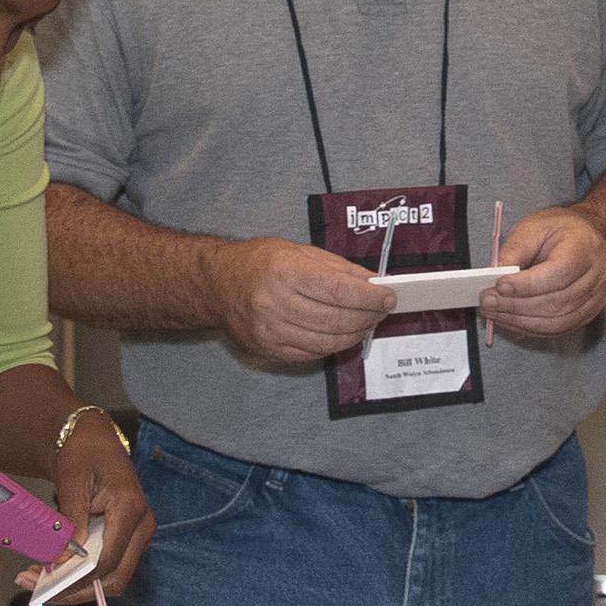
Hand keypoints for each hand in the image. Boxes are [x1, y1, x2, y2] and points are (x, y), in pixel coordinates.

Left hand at [20, 412, 154, 600]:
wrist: (93, 440)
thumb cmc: (84, 452)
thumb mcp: (72, 480)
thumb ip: (72, 518)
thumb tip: (65, 556)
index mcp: (130, 508)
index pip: (109, 558)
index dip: (78, 576)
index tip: (47, 580)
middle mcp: (140, 527)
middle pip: (113, 578)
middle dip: (75, 590)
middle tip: (38, 590)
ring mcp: (135, 537)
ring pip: (110, 579)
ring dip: (75, 587)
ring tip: (36, 582)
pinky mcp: (124, 541)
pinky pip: (105, 569)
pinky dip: (79, 576)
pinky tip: (50, 573)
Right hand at [205, 237, 396, 361]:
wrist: (216, 284)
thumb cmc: (257, 262)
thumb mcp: (297, 251)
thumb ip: (337, 268)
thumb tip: (372, 284)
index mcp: (284, 271)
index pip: (339, 290)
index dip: (370, 298)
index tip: (389, 298)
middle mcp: (274, 303)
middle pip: (337, 319)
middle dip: (367, 317)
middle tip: (381, 311)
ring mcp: (270, 331)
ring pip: (328, 342)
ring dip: (354, 334)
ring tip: (365, 323)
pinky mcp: (269, 349)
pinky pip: (312, 353)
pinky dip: (333, 345)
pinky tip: (341, 334)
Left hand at [480, 206, 605, 336]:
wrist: (582, 238)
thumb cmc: (559, 231)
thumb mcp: (532, 228)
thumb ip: (514, 250)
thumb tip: (494, 273)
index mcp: (585, 247)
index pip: (560, 273)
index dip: (528, 284)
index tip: (500, 285)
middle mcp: (596, 275)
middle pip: (557, 301)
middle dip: (516, 305)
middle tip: (488, 301)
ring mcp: (595, 297)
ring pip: (557, 321)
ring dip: (520, 320)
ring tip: (494, 312)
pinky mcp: (587, 313)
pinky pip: (558, 329)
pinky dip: (530, 328)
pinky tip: (510, 320)